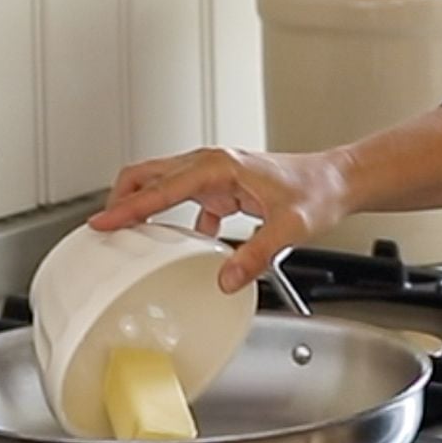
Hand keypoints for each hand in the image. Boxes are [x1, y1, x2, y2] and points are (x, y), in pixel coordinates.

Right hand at [88, 147, 353, 292]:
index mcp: (217, 166)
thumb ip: (255, 254)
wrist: (338, 180)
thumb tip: (225, 277)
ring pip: (161, 183)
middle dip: (121, 197)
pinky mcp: (220, 187)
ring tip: (126, 231)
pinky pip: (182, 198)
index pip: (159, 189)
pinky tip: (175, 239)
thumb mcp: (290, 227)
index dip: (127, 208)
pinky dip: (169, 215)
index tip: (103, 221)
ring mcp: (213, 174)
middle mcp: (209, 164)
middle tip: (104, 225)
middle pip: (148, 175)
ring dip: (141, 203)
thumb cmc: (317, 190)